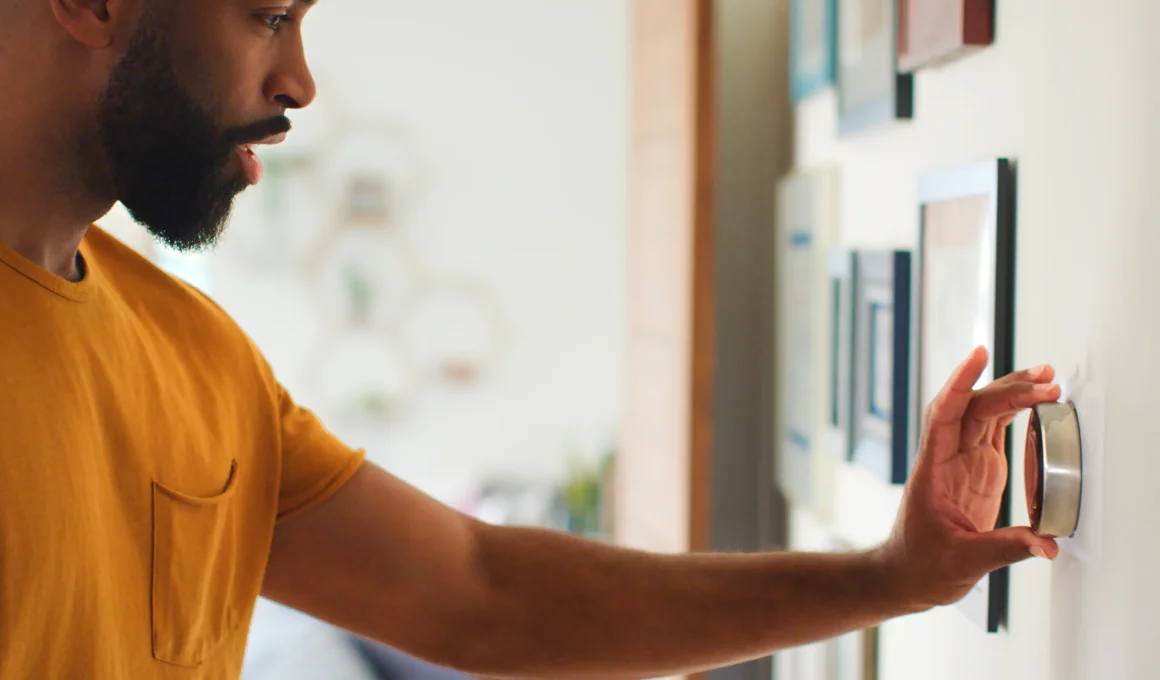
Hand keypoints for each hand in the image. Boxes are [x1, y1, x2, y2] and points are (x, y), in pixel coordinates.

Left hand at [880, 346, 1060, 611]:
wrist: (906, 575)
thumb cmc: (921, 566)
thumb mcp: (963, 562)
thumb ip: (1005, 549)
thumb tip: (1046, 544)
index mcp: (933, 470)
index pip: (944, 413)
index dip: (960, 382)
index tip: (978, 356)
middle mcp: (945, 458)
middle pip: (972, 408)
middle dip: (1006, 387)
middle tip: (1045, 380)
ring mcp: (961, 462)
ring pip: (984, 414)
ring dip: (1012, 394)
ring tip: (1047, 381)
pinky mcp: (977, 470)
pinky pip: (993, 430)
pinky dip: (1013, 413)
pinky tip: (1034, 401)